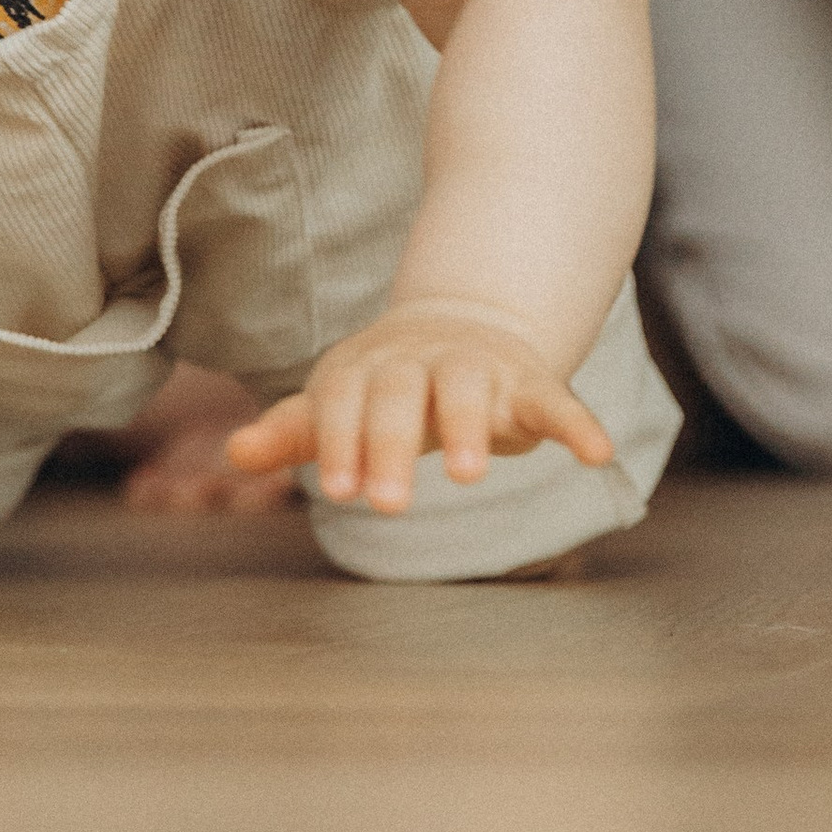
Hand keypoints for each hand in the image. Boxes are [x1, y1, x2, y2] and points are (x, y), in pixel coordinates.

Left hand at [226, 301, 615, 517]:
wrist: (466, 326)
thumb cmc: (389, 384)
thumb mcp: (340, 403)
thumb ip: (295, 430)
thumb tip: (235, 451)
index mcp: (368, 367)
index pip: (345, 399)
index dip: (340, 441)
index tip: (338, 489)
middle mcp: (421, 360)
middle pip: (401, 394)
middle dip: (391, 444)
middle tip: (386, 504)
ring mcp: (478, 367)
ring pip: (469, 389)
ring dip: (466, 428)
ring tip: (463, 475)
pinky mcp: (529, 383)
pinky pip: (557, 399)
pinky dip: (579, 425)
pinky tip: (597, 455)